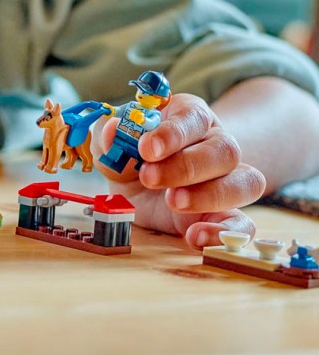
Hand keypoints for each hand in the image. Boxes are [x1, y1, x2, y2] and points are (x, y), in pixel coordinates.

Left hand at [92, 94, 265, 249]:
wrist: (139, 187)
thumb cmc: (130, 156)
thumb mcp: (112, 144)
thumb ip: (109, 135)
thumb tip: (113, 129)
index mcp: (188, 117)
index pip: (193, 117)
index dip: (173, 132)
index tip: (146, 148)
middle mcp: (215, 143)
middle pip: (224, 149)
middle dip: (186, 166)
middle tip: (149, 177)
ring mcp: (227, 179)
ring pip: (245, 182)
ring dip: (210, 195)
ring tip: (173, 201)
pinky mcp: (225, 213)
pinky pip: (243, 222)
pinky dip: (225, 231)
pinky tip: (196, 237)